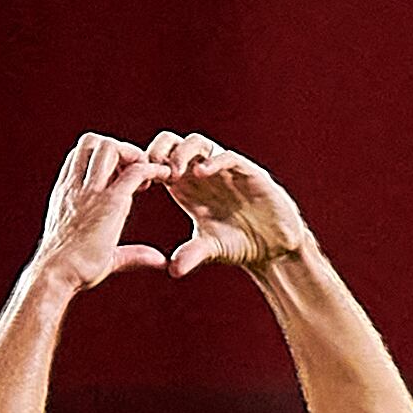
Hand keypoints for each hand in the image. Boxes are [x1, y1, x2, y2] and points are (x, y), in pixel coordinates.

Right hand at [35, 133, 175, 287]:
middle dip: (118, 149)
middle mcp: (76, 186)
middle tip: (136, 172)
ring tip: (147, 175)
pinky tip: (165, 175)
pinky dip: (152, 168)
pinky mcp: (109, 203)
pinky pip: (133, 172)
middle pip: (92, 142)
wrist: (56, 275)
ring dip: (132, 154)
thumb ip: (132, 253)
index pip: (80, 155)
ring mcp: (91, 192)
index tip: (121, 177)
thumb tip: (159, 260)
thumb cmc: (72, 270)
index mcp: (67, 193)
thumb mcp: (104, 255)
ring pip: (110, 148)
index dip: (102, 158)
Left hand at [141, 132, 310, 277]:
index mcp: (186, 186)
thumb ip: (191, 254)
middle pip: (173, 143)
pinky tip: (202, 172)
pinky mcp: (248, 171)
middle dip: (159, 150)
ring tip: (175, 172)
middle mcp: (203, 172)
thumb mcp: (210, 249)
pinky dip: (213, 161)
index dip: (147, 166)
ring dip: (183, 153)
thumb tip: (173, 270)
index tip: (138, 182)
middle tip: (152, 169)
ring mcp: (225, 169)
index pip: (160, 161)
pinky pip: (228, 157)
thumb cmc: (240, 244)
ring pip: (198, 143)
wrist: (274, 248)